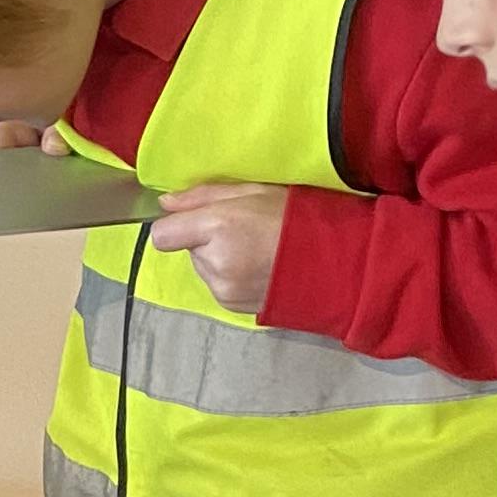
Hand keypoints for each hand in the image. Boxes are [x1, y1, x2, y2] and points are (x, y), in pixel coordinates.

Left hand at [149, 181, 289, 314]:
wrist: (333, 260)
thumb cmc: (296, 218)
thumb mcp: (251, 191)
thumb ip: (202, 196)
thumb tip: (165, 203)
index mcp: (218, 228)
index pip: (163, 235)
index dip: (175, 225)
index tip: (194, 219)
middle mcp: (216, 263)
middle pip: (186, 249)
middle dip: (206, 239)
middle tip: (243, 230)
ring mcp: (223, 289)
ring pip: (202, 268)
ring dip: (218, 258)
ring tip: (255, 249)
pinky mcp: (231, 305)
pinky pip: (216, 284)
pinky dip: (230, 275)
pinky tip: (257, 266)